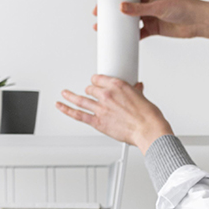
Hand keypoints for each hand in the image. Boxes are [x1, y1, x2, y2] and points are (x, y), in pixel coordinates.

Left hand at [56, 76, 172, 153]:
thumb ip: (135, 92)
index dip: (97, 81)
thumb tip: (136, 88)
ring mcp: (100, 108)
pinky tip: (60, 106)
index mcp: (118, 86)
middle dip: (89, 91)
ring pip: (81, 100)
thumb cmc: (148, 116)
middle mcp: (107, 95)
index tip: (96, 83)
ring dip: (71, 96)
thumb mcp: (142, 98)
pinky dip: (66, 110)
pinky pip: (78, 115)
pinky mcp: (97, 122)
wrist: (148, 130)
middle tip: (88, 94)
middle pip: (90, 89)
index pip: (99, 78)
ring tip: (65, 94)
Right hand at [92, 0, 208, 45]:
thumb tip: (120, 8)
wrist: (198, 22)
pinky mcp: (153, 27)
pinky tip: (119, 40)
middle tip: (97, 15)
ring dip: (117, 23)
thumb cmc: (182, 7)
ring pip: (129, 19)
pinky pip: (138, 32)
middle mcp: (146, 0)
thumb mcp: (158, 6)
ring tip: (102, 28)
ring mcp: (149, 14)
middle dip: (110, 9)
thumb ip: (139, 8)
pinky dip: (129, 36)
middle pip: (124, 4)